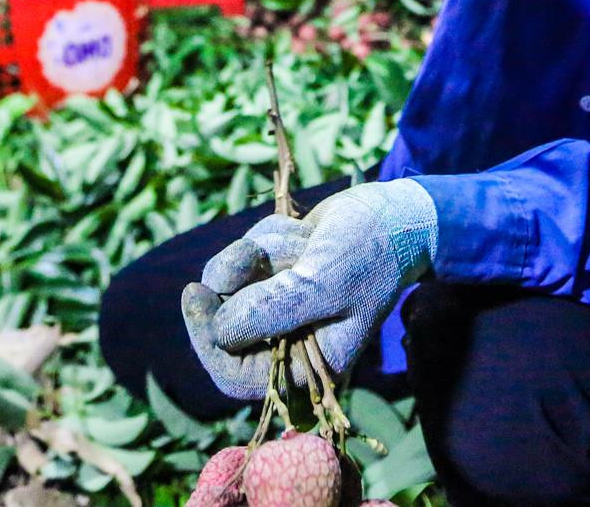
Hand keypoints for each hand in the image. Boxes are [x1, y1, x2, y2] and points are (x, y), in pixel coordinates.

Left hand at [181, 180, 437, 400]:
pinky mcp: (273, 274)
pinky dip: (266, 236)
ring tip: (302, 242)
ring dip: (258, 251)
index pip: (235, 375)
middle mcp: (287, 341)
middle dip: (238, 278)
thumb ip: (273, 310)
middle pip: (223, 324)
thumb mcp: (324, 283)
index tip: (196, 295)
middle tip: (253, 253)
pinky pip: (243, 255)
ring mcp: (278, 306)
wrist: (393, 214)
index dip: (209, 339)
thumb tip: (220, 329)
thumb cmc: (368, 253)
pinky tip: (302, 232)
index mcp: (307, 364)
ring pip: (229, 282)